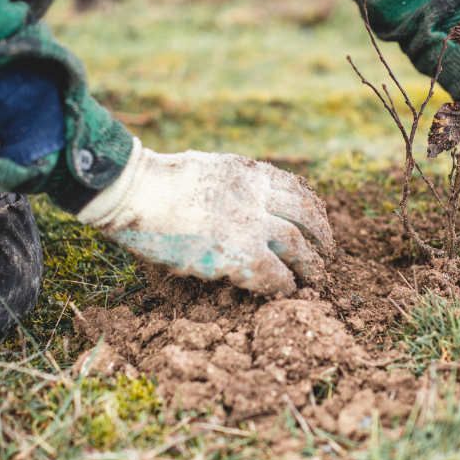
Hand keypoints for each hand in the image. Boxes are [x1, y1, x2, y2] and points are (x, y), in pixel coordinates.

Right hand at [77, 138, 333, 294]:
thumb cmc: (154, 183)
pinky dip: (285, 284)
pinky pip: (275, 274)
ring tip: (315, 277)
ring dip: (310, 265)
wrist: (133, 192)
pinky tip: (286, 291)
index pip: (296, 190)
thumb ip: (230, 185)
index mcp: (247, 172)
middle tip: (325, 253)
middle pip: (306, 217)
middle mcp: (256, 195)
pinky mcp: (237, 255)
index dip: (313, 210)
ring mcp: (249, 225)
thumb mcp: (205, 168)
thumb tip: (240, 204)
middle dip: (321, 237)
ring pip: (298, 247)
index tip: (318, 223)